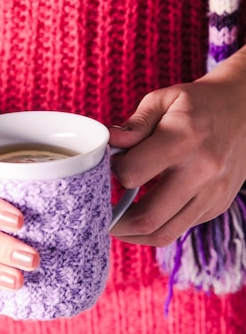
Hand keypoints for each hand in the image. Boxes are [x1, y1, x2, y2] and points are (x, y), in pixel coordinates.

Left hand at [109, 46, 245, 246]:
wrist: (245, 111)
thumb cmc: (198, 104)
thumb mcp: (164, 99)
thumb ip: (135, 124)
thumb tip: (110, 143)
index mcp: (184, 139)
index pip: (132, 173)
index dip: (114, 171)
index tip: (112, 164)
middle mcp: (202, 172)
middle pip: (147, 218)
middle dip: (115, 222)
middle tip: (101, 214)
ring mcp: (213, 194)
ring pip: (164, 234)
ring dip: (134, 234)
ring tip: (119, 221)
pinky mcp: (217, 206)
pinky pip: (180, 228)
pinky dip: (157, 226)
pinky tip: (146, 210)